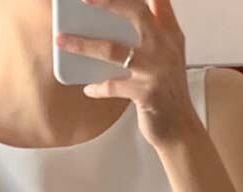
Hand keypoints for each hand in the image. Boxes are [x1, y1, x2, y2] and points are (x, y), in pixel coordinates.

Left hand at [54, 0, 196, 150]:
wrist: (180, 127)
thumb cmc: (169, 92)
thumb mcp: (171, 55)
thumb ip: (159, 28)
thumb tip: (145, 5)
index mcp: (171, 35)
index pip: (157, 1)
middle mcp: (165, 47)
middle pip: (135, 13)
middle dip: (108, 2)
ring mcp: (155, 70)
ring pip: (113, 49)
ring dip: (83, 44)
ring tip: (62, 41)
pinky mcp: (146, 93)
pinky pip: (111, 86)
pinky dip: (97, 87)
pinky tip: (88, 89)